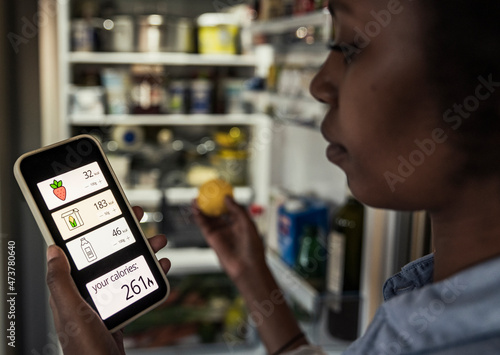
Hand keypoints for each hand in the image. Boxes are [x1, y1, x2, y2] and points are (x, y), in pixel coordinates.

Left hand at [46, 206, 169, 354]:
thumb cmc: (85, 349)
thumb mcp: (72, 311)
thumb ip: (61, 281)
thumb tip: (53, 250)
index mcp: (71, 288)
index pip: (80, 248)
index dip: (94, 226)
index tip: (110, 211)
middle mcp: (87, 291)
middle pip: (108, 253)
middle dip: (126, 233)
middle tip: (140, 219)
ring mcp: (105, 300)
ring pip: (126, 266)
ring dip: (143, 250)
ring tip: (157, 241)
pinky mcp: (120, 310)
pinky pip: (137, 285)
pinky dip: (150, 274)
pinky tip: (160, 268)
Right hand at [192, 196, 265, 281]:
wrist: (247, 267)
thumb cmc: (253, 247)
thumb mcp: (248, 224)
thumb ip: (237, 209)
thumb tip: (226, 197)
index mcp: (240, 222)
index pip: (230, 208)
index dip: (223, 199)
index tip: (217, 189)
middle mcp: (229, 227)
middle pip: (217, 212)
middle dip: (209, 203)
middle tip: (203, 193)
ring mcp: (220, 233)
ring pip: (209, 218)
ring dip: (201, 209)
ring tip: (195, 199)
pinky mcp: (213, 240)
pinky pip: (204, 227)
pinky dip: (199, 218)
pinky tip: (196, 210)